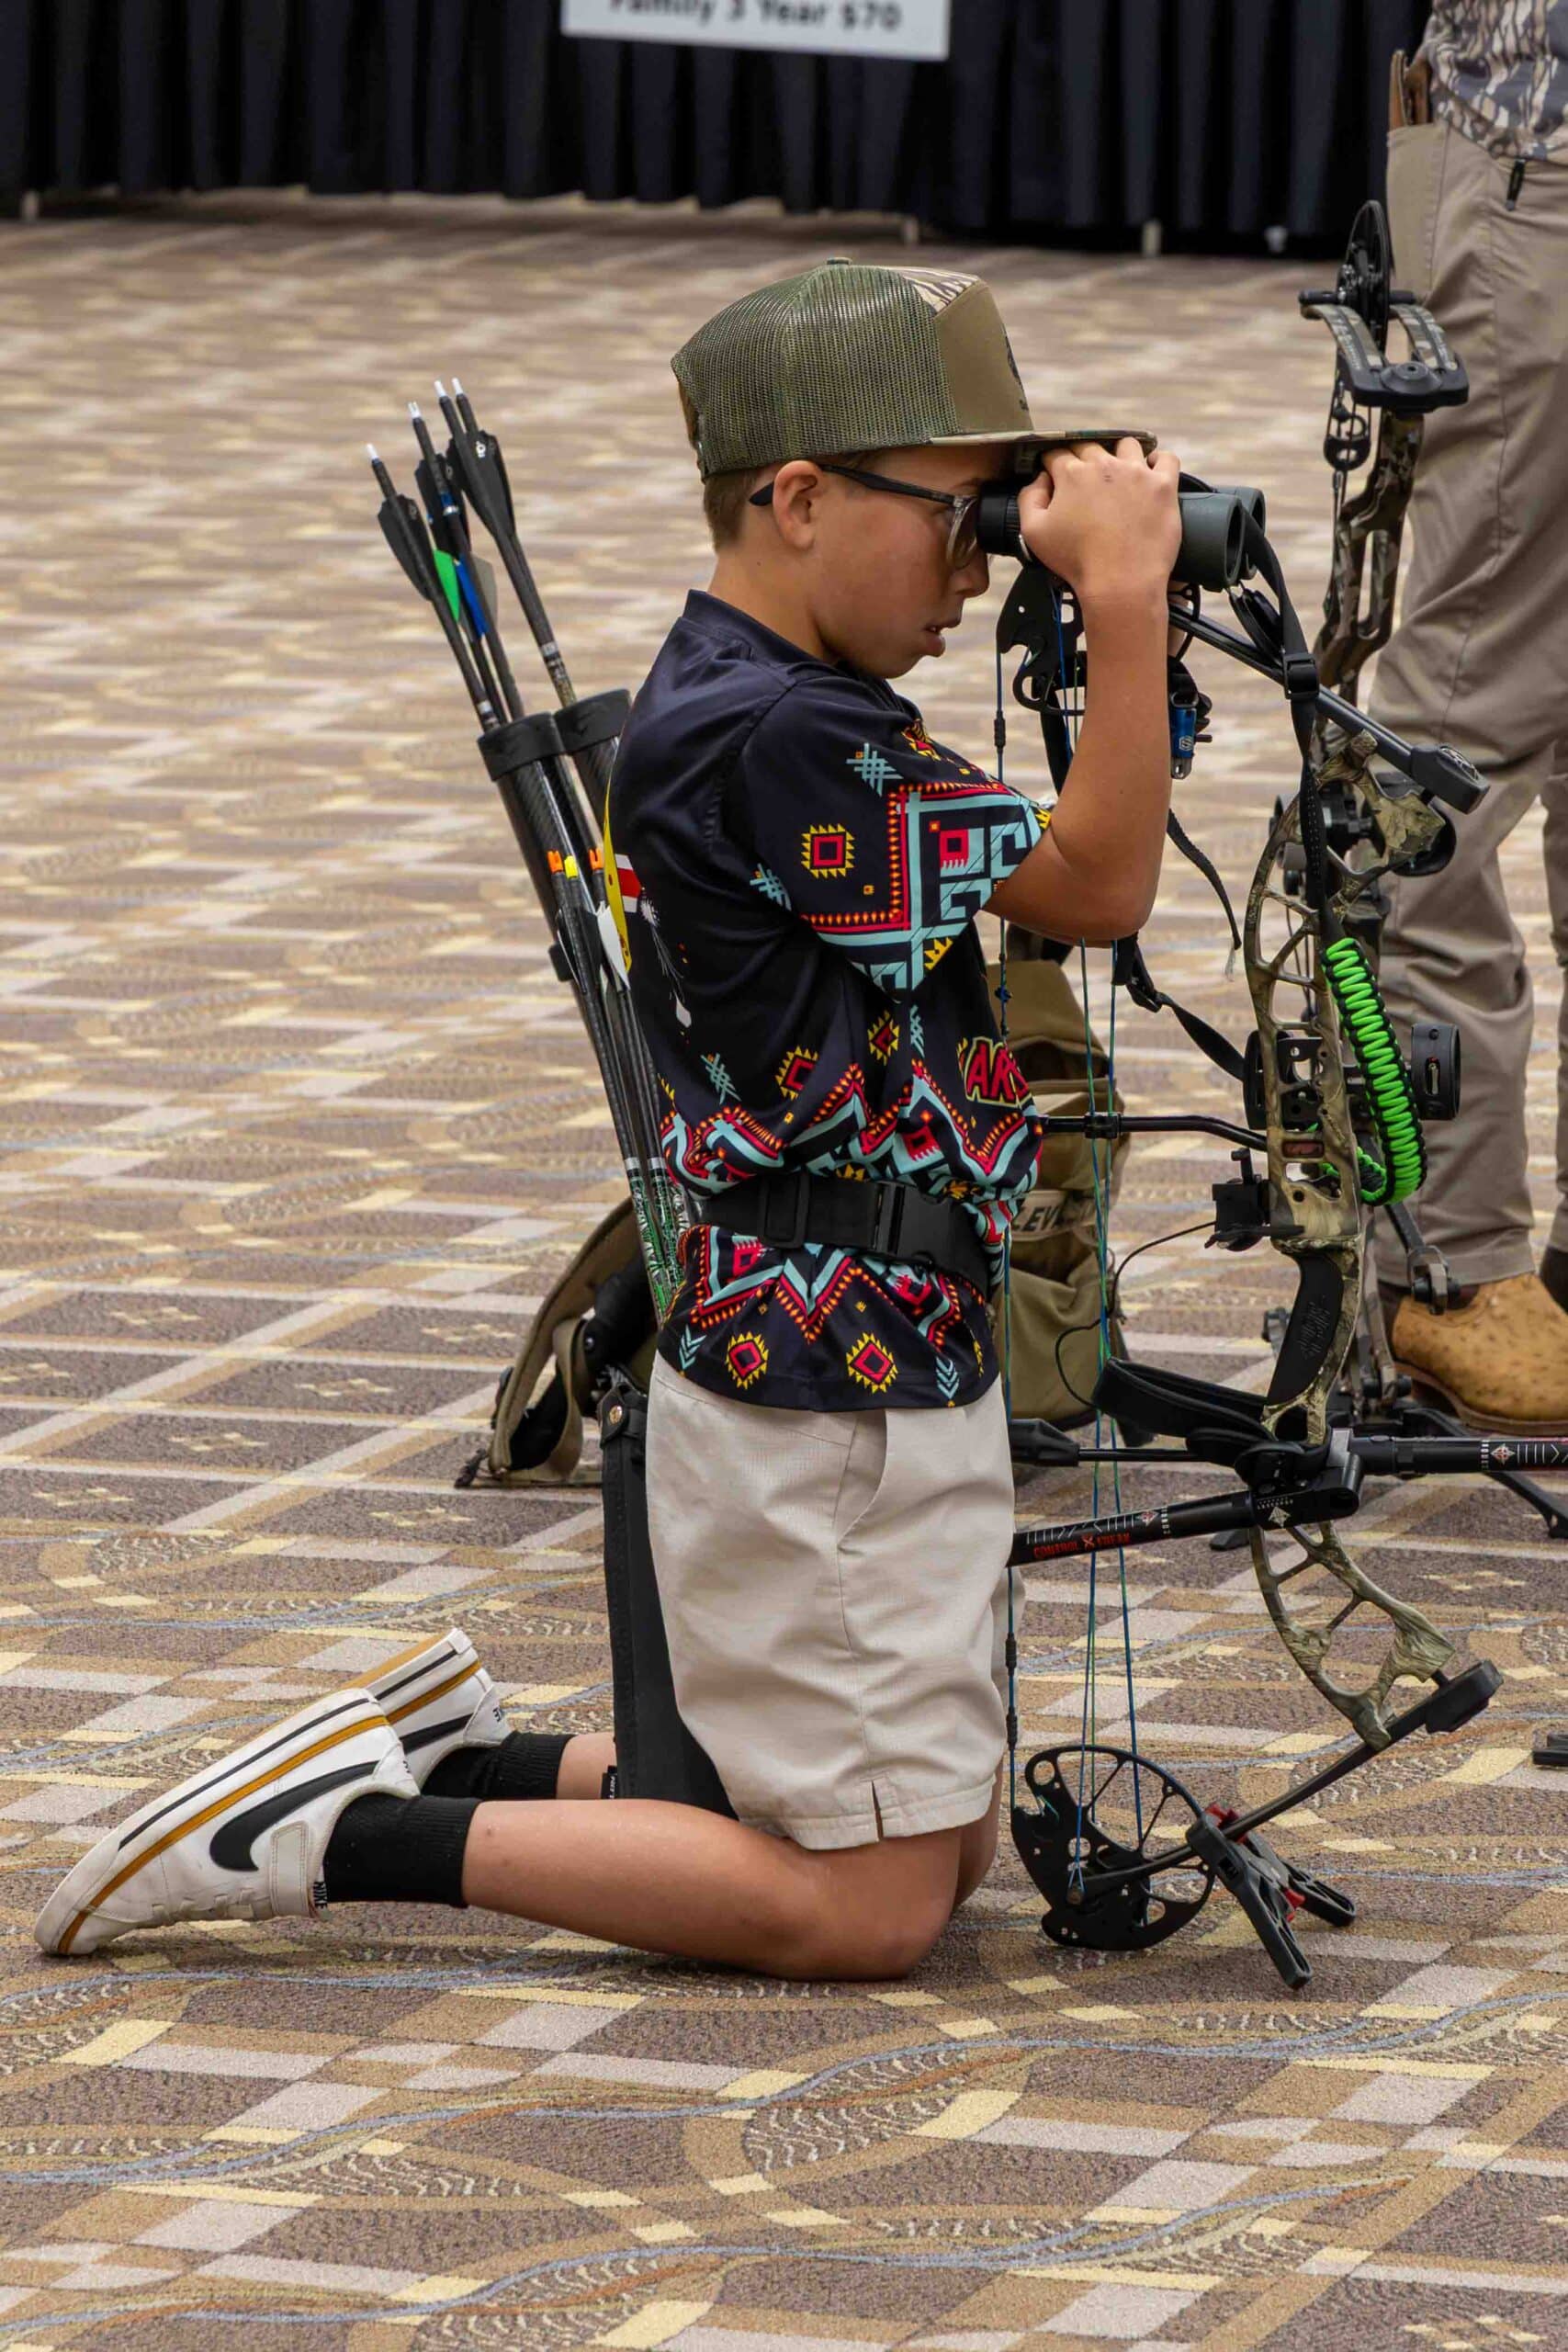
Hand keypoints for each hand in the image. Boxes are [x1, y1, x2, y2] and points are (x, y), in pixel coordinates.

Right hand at [1017, 438, 1182, 609]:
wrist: (1120, 582)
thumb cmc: (1077, 561)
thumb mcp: (1033, 533)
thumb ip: (1029, 498)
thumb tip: (1040, 479)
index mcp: (1072, 474)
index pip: (1057, 454)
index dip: (1052, 466)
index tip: (1055, 478)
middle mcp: (1105, 465)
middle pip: (1090, 448)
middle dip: (1082, 461)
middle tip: (1084, 485)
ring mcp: (1137, 472)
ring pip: (1126, 446)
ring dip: (1119, 455)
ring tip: (1118, 475)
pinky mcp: (1163, 486)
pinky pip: (1166, 459)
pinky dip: (1159, 460)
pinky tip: (1152, 471)